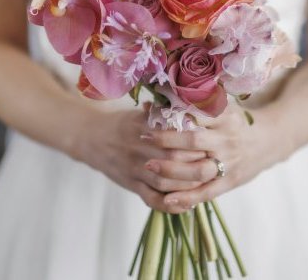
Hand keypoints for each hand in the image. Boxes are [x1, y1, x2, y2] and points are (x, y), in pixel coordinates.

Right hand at [70, 105, 207, 211]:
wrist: (90, 137)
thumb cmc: (123, 122)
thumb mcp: (141, 112)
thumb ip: (164, 111)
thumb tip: (193, 102)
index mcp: (144, 126)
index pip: (174, 134)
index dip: (195, 139)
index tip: (212, 140)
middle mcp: (139, 148)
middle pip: (172, 160)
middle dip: (196, 163)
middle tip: (216, 163)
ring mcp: (134, 168)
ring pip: (164, 182)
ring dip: (187, 185)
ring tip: (206, 183)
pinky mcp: (130, 184)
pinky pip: (151, 198)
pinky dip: (170, 204)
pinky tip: (186, 204)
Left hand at [142, 102, 279, 212]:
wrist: (268, 141)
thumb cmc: (237, 122)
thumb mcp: (224, 106)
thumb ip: (196, 104)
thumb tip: (158, 99)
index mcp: (226, 117)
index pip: (196, 115)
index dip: (173, 115)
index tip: (150, 115)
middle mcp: (227, 140)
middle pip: (193, 141)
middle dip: (166, 141)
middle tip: (143, 138)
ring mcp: (229, 162)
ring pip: (197, 170)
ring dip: (171, 169)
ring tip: (148, 165)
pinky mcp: (230, 181)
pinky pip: (206, 192)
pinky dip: (186, 197)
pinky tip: (167, 198)